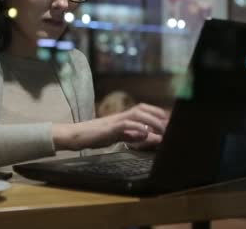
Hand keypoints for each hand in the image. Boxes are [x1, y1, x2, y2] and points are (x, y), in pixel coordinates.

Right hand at [53, 103, 168, 150]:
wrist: (75, 136)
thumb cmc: (95, 136)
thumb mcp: (118, 137)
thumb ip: (133, 136)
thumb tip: (149, 136)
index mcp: (123, 117)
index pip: (143, 110)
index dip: (157, 113)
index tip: (169, 120)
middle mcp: (120, 116)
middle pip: (142, 109)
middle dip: (158, 115)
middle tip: (170, 125)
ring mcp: (114, 121)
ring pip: (136, 114)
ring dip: (151, 121)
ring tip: (162, 129)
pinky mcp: (108, 129)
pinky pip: (125, 125)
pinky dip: (136, 128)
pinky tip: (145, 132)